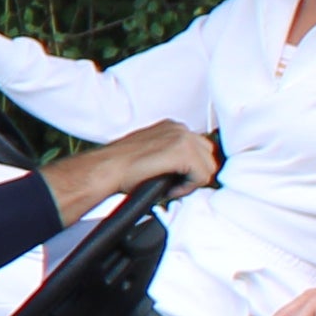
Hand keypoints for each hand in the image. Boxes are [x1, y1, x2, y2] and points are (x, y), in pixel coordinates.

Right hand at [39, 121, 217, 217]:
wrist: (106, 169)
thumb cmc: (121, 166)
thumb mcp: (152, 151)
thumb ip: (171, 154)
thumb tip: (186, 169)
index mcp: (173, 127)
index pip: (200, 149)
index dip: (190, 169)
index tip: (173, 178)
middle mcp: (180, 128)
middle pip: (208, 156)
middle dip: (194, 174)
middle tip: (172, 184)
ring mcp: (183, 138)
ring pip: (208, 167)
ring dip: (191, 181)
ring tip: (169, 186)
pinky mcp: (183, 152)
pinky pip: (201, 176)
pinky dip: (187, 188)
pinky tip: (168, 188)